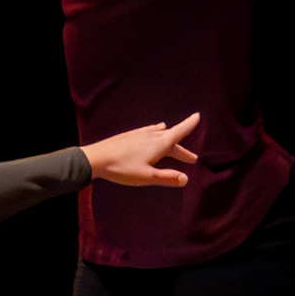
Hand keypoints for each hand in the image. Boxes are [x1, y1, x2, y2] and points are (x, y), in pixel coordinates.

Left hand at [82, 113, 200, 187]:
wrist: (96, 158)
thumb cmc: (122, 168)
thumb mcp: (147, 177)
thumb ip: (167, 177)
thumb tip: (185, 179)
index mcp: (159, 144)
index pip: (179, 132)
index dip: (189, 124)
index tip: (198, 116)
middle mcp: (151, 135)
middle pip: (172, 139)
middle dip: (182, 149)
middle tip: (191, 159)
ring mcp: (139, 134)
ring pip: (160, 135)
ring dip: (169, 142)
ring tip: (173, 144)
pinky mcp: (129, 136)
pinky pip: (148, 133)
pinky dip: (156, 137)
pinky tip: (151, 137)